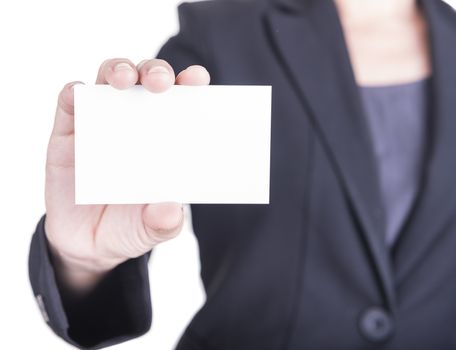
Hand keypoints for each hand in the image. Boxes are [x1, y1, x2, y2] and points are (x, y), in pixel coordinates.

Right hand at [44, 58, 209, 292]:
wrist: (88, 246)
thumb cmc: (130, 228)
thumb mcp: (152, 229)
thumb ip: (164, 221)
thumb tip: (170, 209)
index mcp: (165, 139)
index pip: (181, 101)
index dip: (190, 84)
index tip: (197, 78)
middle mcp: (136, 124)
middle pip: (146, 80)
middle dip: (154, 71)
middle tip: (160, 82)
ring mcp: (101, 124)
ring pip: (108, 79)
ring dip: (117, 70)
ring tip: (124, 80)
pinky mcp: (69, 134)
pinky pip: (70, 103)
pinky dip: (75, 92)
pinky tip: (80, 93)